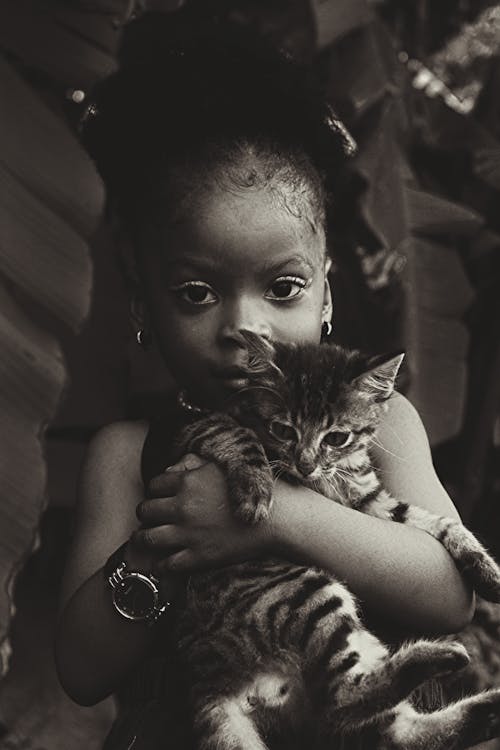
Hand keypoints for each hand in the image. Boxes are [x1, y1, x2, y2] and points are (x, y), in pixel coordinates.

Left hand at [134, 454, 273, 571]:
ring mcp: (188, 533)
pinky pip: (165, 564)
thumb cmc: (250, 490)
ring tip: (147, 539)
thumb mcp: (219, 468)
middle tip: (153, 517)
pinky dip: (160, 564)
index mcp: (187, 482)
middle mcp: (182, 507)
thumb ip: (192, 465)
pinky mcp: (197, 556)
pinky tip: (163, 562)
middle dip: (147, 513)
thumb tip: (170, 471)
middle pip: (145, 510)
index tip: (160, 497)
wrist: (274, 519)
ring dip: (144, 538)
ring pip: (147, 538)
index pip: (153, 485)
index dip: (155, 491)